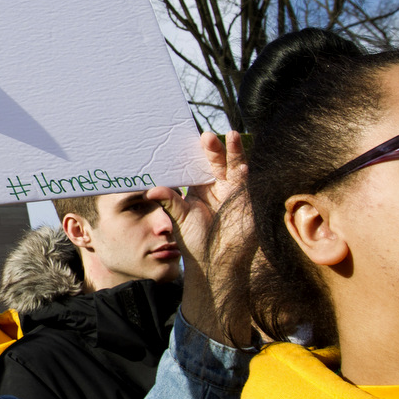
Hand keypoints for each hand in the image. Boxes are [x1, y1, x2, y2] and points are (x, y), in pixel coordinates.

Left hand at [146, 131, 246, 343]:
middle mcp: (218, 186)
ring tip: (232, 136)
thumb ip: (169, 202)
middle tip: (207, 136)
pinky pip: (248, 184)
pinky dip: (245, 175)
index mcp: (200, 187)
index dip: (199, 152)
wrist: (214, 262)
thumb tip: (151, 189)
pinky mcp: (247, 201)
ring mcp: (234, 192)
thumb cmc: (195, 241)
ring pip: (236, 166)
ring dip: (234, 152)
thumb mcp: (179, 219)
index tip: (194, 137)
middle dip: (215, 148)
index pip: (199, 164)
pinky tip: (242, 166)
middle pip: (218, 161)